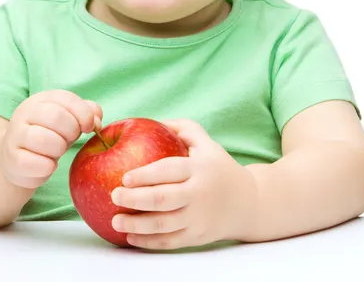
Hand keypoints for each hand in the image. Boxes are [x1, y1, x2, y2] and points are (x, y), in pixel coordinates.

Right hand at [0, 90, 102, 188]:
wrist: (18, 155)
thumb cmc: (51, 133)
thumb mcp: (69, 118)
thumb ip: (87, 113)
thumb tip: (96, 120)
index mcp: (41, 100)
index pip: (67, 99)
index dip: (83, 114)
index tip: (88, 127)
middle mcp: (25, 113)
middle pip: (57, 117)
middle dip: (71, 132)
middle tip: (69, 140)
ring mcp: (15, 136)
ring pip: (46, 139)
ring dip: (58, 150)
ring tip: (56, 152)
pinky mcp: (12, 160)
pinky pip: (36, 164)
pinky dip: (48, 168)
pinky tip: (47, 165)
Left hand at [110, 119, 257, 249]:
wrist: (249, 202)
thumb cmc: (219, 167)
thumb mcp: (207, 143)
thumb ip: (182, 128)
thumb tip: (151, 121)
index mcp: (199, 168)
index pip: (169, 170)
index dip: (145, 175)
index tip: (124, 177)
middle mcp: (199, 194)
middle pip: (163, 199)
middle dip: (135, 199)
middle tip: (114, 196)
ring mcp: (199, 218)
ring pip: (164, 224)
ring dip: (137, 225)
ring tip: (116, 221)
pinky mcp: (197, 237)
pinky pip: (170, 242)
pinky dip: (149, 242)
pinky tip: (131, 238)